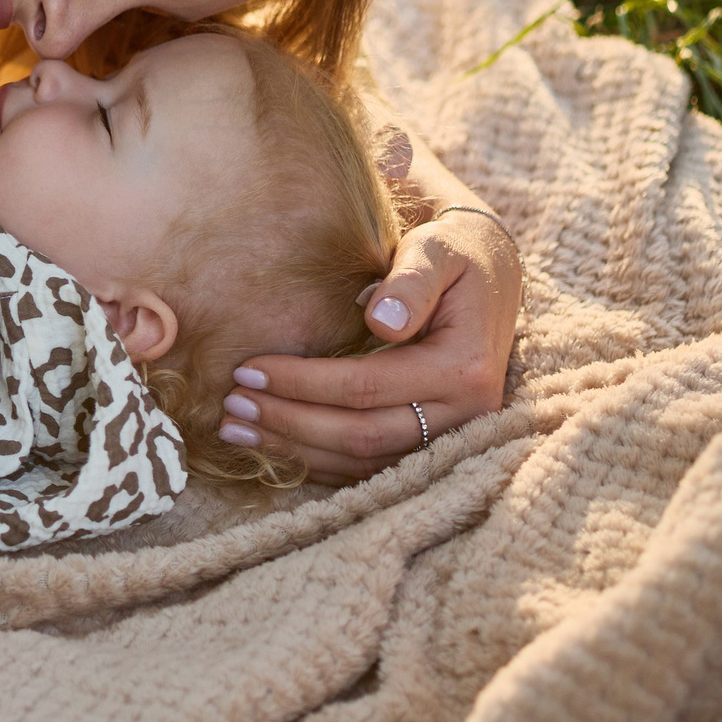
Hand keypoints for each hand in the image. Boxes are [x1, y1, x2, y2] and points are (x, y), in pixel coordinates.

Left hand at [221, 210, 521, 483]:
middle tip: (231, 405)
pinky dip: (317, 463)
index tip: (247, 368)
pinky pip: (370, 469)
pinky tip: (272, 448)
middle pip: (361, 435)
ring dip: (295, 451)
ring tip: (236, 430)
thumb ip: (412, 280)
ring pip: (363, 463)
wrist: (490, 274)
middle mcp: (464, 416)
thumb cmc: (455, 255)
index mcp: (463, 368)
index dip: (303, 383)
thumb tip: (382, 321)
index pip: (366, 387)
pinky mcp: (432, 446)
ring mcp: (450, 438)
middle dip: (289, 422)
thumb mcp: (438, 251)